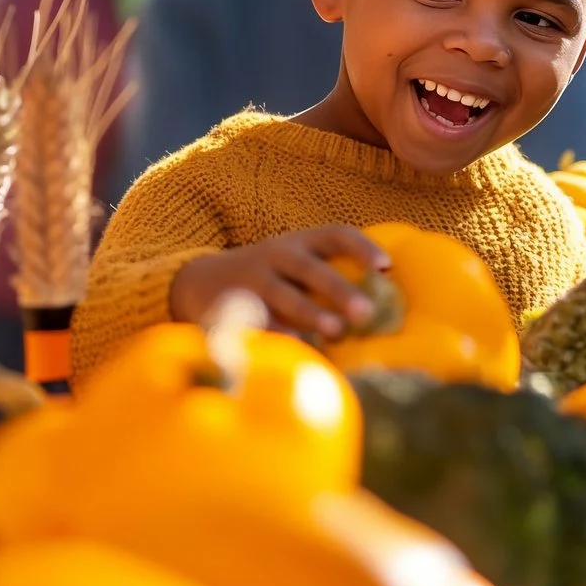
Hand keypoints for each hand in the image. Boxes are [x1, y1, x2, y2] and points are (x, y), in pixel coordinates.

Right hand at [169, 225, 387, 339]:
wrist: (199, 281)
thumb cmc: (268, 276)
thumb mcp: (294, 262)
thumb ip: (329, 273)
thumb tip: (385, 302)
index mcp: (299, 242)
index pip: (335, 235)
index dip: (362, 247)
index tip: (386, 266)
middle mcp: (277, 256)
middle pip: (312, 269)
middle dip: (339, 290)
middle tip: (366, 312)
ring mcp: (253, 281)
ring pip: (283, 295)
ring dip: (311, 314)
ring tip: (335, 331)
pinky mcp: (233, 307)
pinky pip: (256, 322)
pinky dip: (275, 335)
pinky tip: (295, 350)